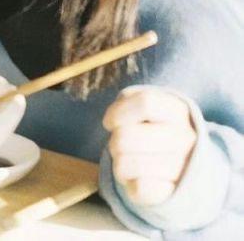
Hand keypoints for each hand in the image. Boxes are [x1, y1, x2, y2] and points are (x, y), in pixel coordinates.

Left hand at [103, 87, 196, 205]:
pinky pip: (139, 188)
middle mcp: (187, 138)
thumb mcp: (145, 107)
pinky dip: (129, 182)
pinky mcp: (175, 193)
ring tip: (130, 161)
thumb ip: (129, 102)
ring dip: (118, 163)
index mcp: (179, 111)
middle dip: (114, 141)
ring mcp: (184, 168)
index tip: (109, 122)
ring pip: (125, 163)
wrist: (183, 168)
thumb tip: (111, 121)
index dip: (118, 112)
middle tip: (121, 146)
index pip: (145, 103)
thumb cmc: (153, 128)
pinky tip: (136, 178)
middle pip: (125, 136)